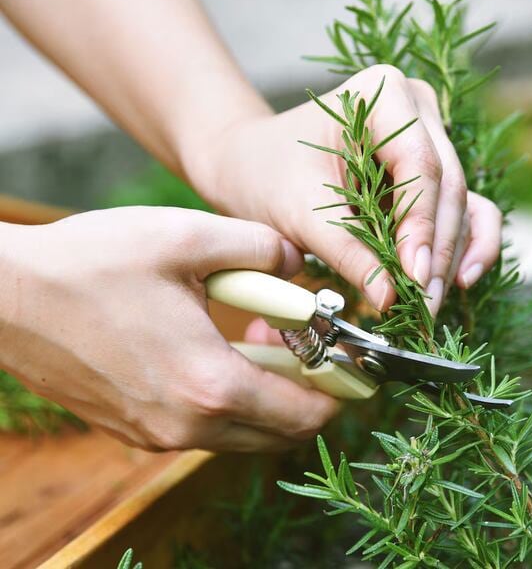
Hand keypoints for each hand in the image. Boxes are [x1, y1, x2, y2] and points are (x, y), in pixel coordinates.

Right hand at [0, 207, 337, 451]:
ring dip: (269, 394)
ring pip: (245, 432)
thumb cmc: (91, 262)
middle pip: (281, 432)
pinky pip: (207, 427)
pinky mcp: (135, 430)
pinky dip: (230, 398)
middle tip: (309, 344)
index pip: (306, 412)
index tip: (355, 363)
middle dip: (308, 392)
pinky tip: (219, 348)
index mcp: (210, 383)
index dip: (341, 390)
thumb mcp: (188, 237)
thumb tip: (298, 262)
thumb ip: (261, 248)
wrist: (4, 297)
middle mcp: (187, 426)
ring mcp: (158, 435)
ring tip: (263, 335)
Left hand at [186, 65, 502, 314]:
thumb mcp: (300, 213)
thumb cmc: (267, 174)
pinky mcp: (433, 172)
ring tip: (430, 304)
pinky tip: (460, 281)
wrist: (251, 164)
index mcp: (383, 95)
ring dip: (450, 256)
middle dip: (437, 251)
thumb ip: (347, 252)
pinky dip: (466, 245)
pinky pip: (465, 208)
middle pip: (447, 186)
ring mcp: (431, 138)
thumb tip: (389, 298)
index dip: (422, 225)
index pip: (420, 165)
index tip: (414, 277)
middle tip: (424, 305)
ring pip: (460, 203)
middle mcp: (418, 109)